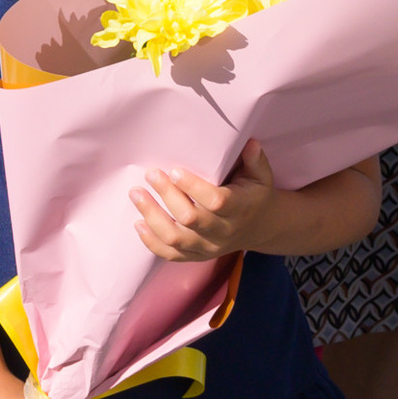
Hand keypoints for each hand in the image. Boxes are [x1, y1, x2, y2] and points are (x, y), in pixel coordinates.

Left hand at [134, 138, 273, 259]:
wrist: (261, 228)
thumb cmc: (255, 195)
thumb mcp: (261, 176)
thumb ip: (255, 160)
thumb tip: (250, 143)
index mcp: (239, 209)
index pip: (216, 201)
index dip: (193, 187)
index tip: (174, 170)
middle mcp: (224, 231)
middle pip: (190, 219)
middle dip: (167, 195)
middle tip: (150, 174)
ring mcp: (209, 246)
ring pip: (176, 238)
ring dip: (152, 217)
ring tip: (136, 194)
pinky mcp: (198, 255)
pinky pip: (172, 255)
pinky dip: (152, 242)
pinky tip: (138, 223)